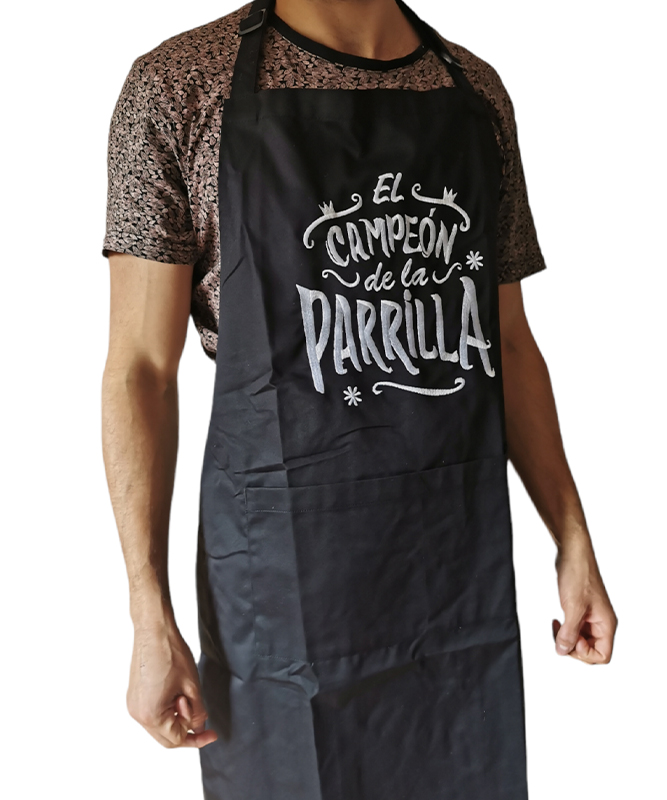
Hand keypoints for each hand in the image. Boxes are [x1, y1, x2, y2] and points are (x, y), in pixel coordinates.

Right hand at [126, 622, 217, 747]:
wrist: (154, 631)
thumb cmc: (171, 654)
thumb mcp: (192, 686)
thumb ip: (197, 712)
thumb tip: (200, 727)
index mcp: (151, 715)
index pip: (176, 739)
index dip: (197, 738)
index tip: (211, 733)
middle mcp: (138, 714)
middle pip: (165, 737)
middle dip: (186, 730)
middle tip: (204, 724)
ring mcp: (134, 705)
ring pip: (159, 726)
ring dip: (176, 719)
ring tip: (188, 698)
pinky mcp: (134, 696)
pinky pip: (152, 713)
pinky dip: (167, 711)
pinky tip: (178, 696)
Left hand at [552, 538, 616, 663]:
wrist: (572, 553)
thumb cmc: (579, 574)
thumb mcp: (573, 607)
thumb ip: (569, 632)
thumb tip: (563, 651)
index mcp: (606, 623)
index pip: (602, 655)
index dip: (585, 654)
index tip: (572, 641)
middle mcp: (601, 622)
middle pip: (590, 650)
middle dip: (573, 646)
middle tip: (560, 634)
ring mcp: (590, 617)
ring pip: (580, 640)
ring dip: (566, 638)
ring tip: (556, 627)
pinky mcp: (580, 610)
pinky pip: (574, 629)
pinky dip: (564, 629)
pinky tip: (557, 622)